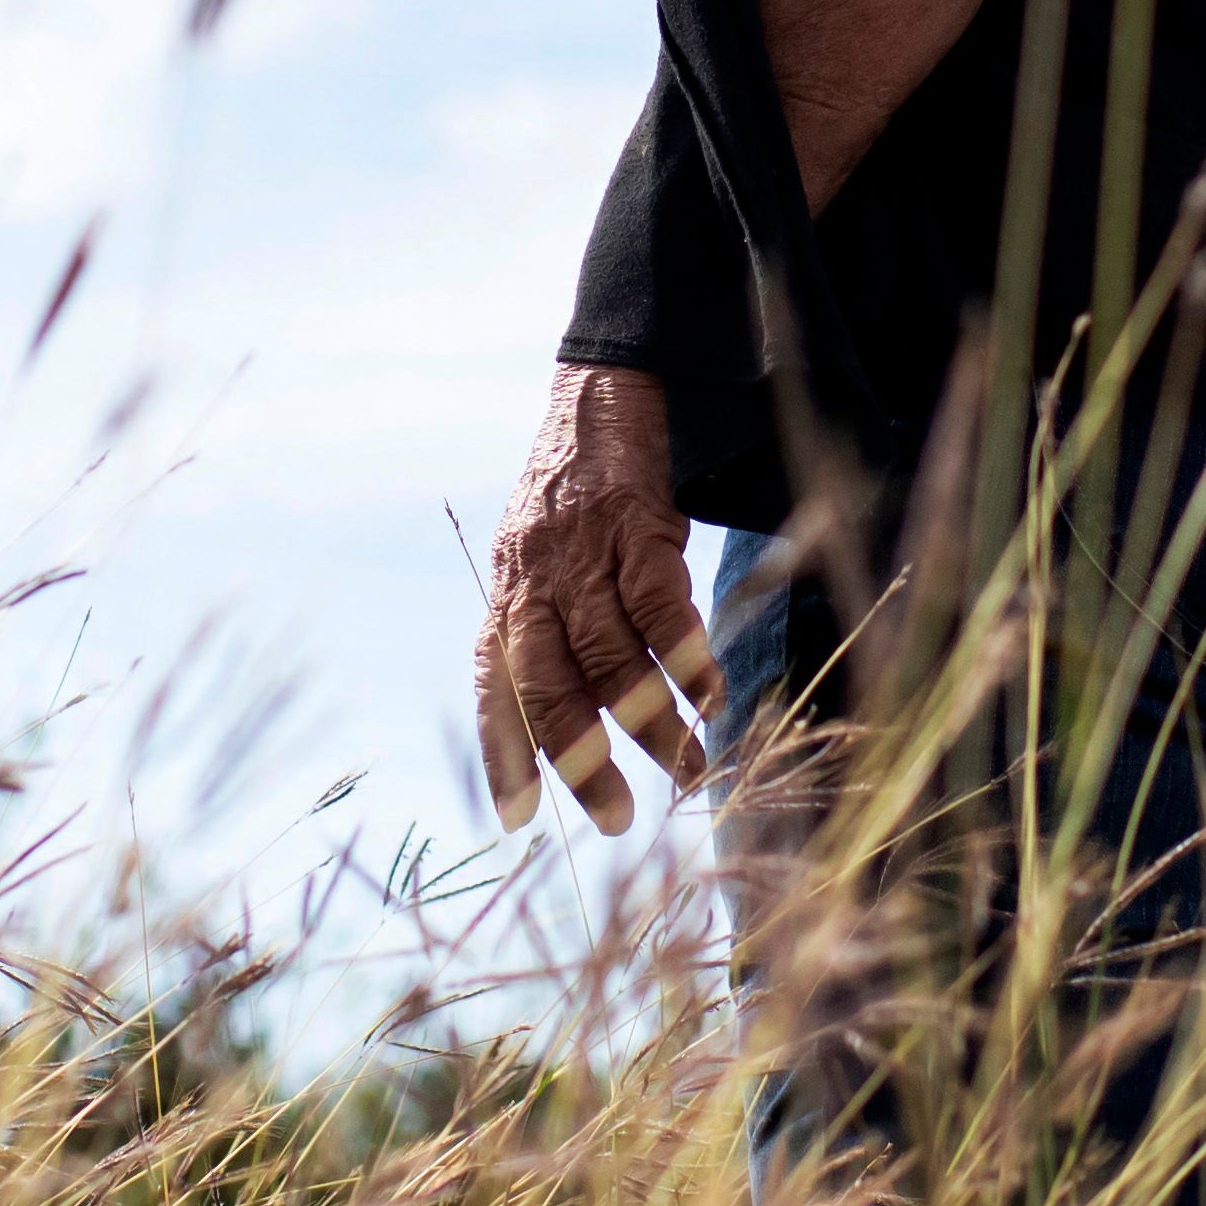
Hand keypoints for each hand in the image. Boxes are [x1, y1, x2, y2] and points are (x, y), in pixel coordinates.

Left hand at [472, 362, 716, 830]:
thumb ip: (556, 629)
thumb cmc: (580, 487)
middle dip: (581, 760)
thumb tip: (589, 718)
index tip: (515, 821)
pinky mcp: (633, 523)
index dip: (503, 753)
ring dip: (651, 721)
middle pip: (546, 687)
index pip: (494, 688)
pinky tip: (711, 697)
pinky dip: (686, 658)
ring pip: (609, 657)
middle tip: (619, 818)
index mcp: (507, 593)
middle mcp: (532, 579)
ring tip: (689, 769)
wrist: (603, 384)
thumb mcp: (547, 558)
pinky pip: (658, 606)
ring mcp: (581, 551)